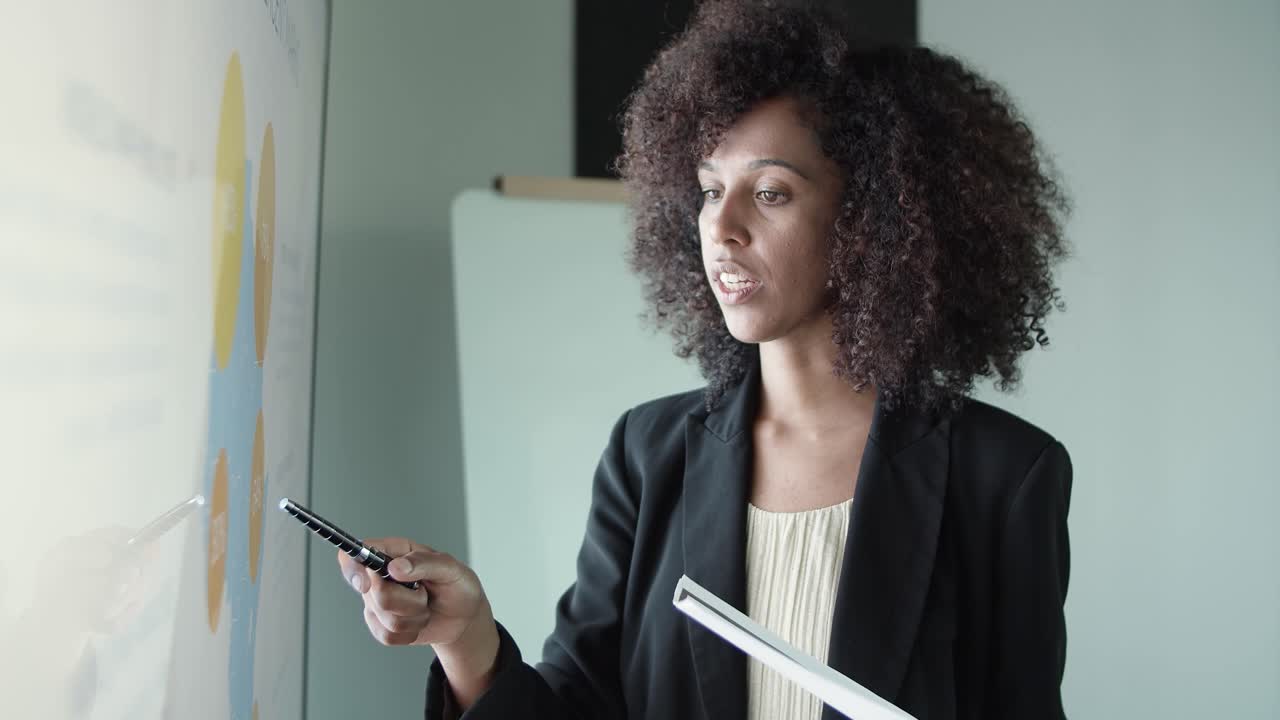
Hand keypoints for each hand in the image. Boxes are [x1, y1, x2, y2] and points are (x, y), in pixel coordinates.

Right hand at [337, 538, 500, 707]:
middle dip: (407, 599)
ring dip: (413, 616)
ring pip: (383, 616)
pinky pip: (387, 635)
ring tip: (425, 605)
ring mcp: (378, 602)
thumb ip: (424, 563)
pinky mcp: (381, 625)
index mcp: (393, 553)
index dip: (354, 568)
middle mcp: (380, 576)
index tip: (367, 583)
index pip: (356, 554)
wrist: (463, 617)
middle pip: (374, 593)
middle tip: (424, 592)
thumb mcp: (450, 568)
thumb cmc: (457, 585)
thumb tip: (395, 567)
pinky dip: (410, 632)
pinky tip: (419, 621)